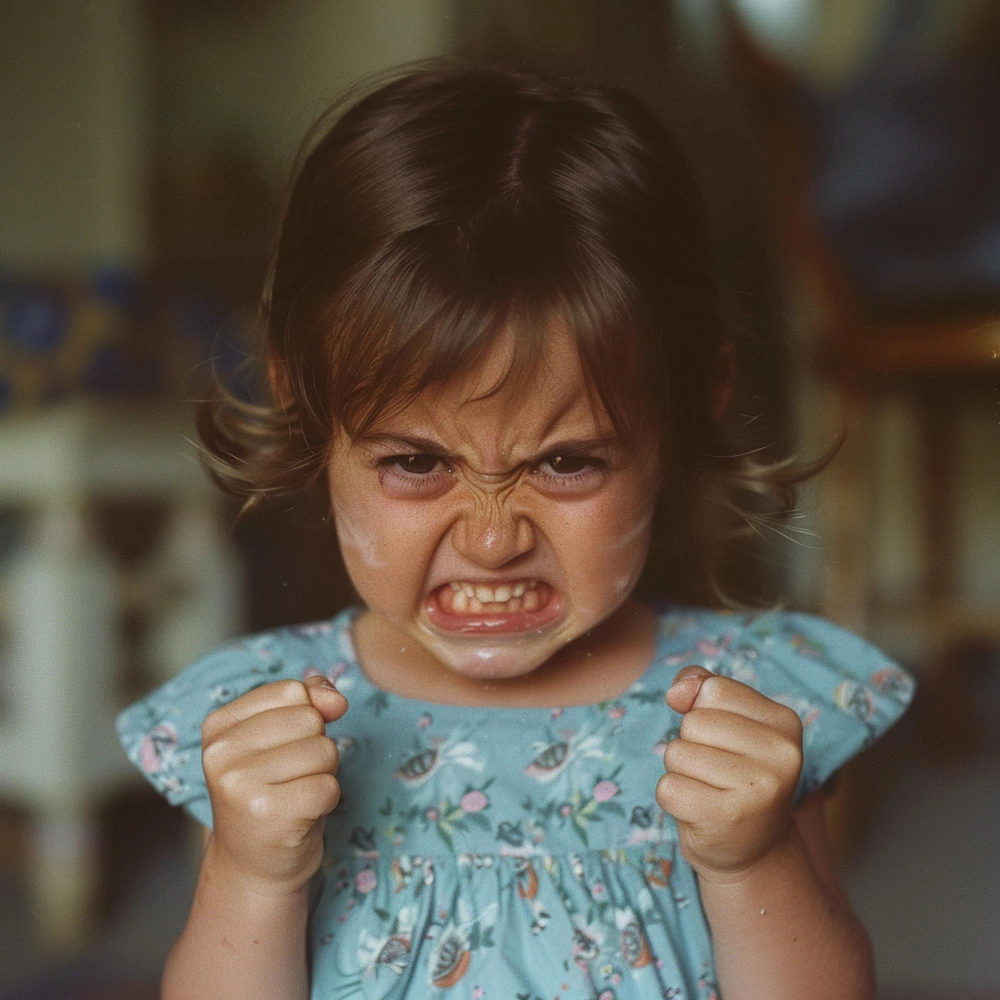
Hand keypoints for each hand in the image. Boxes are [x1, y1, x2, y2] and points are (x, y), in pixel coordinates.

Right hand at [201, 675, 348, 895]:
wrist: (254, 866)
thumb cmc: (274, 792)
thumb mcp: (282, 736)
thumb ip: (309, 700)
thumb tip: (335, 698)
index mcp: (219, 725)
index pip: (292, 691)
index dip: (306, 717)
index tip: (281, 750)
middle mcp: (221, 753)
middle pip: (311, 720)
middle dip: (315, 747)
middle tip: (289, 779)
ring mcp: (240, 785)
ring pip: (324, 751)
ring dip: (323, 774)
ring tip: (293, 796)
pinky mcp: (268, 815)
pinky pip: (328, 787)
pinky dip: (327, 801)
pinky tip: (301, 815)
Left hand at [655, 665, 802, 883]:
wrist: (752, 849)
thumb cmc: (732, 773)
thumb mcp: (727, 720)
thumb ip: (700, 687)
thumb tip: (677, 692)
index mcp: (785, 722)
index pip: (712, 690)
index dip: (702, 712)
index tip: (726, 741)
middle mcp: (782, 754)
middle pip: (693, 723)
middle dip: (691, 745)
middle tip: (717, 773)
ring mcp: (759, 789)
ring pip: (677, 754)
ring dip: (681, 772)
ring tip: (711, 791)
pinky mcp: (728, 819)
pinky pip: (668, 788)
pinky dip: (673, 799)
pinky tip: (700, 811)